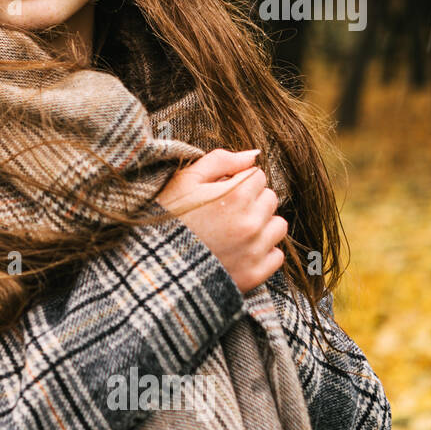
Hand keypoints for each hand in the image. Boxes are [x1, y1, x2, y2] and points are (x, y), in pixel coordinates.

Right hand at [154, 148, 286, 293]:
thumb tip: (253, 155)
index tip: (219, 193)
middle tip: (224, 213)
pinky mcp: (254, 274)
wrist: (153, 265)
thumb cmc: (165, 219)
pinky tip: (238, 251)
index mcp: (235, 195)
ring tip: (233, 232)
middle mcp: (250, 222)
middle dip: (251, 201)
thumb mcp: (183, 181)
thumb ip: (220, 160)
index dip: (237, 181)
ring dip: (261, 225)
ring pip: (278, 225)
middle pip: (270, 199)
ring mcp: (254, 250)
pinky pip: (276, 255)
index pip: (258, 175)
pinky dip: (262, 252)